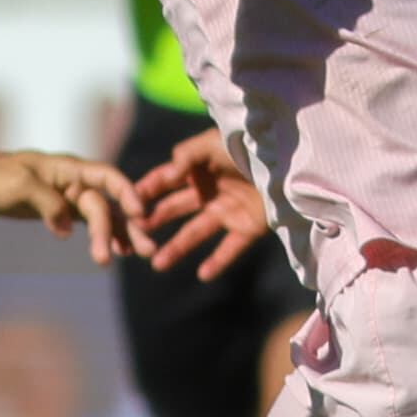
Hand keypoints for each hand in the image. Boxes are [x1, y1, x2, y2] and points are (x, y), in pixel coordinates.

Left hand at [0, 147, 140, 261]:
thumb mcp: (19, 186)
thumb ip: (47, 204)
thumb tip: (67, 228)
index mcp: (69, 168)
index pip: (106, 177)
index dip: (126, 192)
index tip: (139, 213)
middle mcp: (76, 182)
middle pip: (108, 203)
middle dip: (127, 226)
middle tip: (145, 250)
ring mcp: (71, 197)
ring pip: (104, 216)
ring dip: (120, 235)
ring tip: (139, 255)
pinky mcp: (64, 212)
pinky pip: (90, 224)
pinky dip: (104, 237)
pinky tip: (117, 252)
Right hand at [134, 126, 272, 278]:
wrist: (290, 162)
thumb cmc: (251, 146)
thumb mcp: (215, 143)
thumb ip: (187, 155)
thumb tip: (167, 174)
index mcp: (200, 169)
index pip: (167, 181)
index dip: (147, 191)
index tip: (126, 203)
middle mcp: (210, 191)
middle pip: (176, 209)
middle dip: (154, 221)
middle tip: (134, 235)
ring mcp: (228, 211)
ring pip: (196, 233)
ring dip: (177, 248)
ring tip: (157, 263)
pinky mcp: (248, 227)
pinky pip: (230, 248)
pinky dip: (217, 262)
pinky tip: (202, 274)